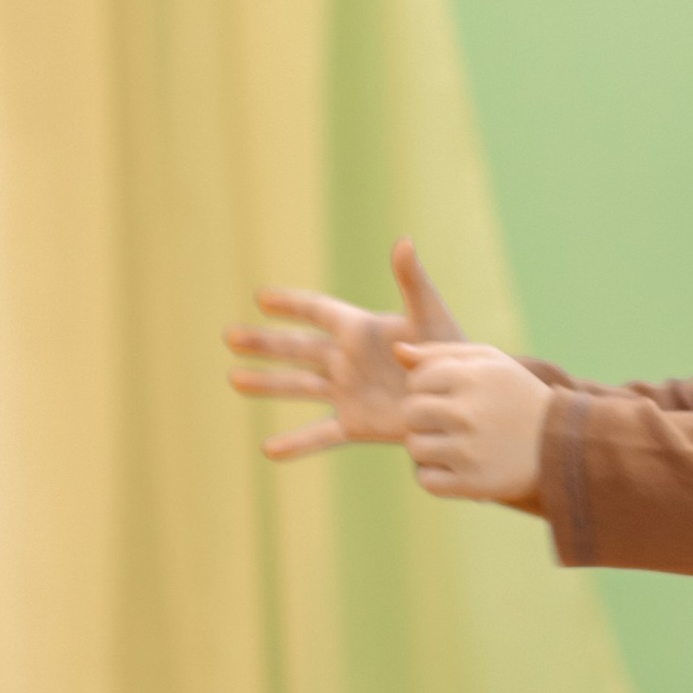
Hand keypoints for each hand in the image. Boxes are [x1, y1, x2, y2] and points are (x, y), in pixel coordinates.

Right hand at [225, 239, 462, 458]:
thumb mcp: (431, 316)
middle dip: (264, 343)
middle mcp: (348, 360)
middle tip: (229, 335)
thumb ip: (413, 282)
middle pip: (297, 348)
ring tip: (234, 378)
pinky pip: (320, 434)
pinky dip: (296, 443)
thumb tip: (404, 242)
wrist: (463, 403)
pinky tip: (269, 450)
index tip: (261, 297)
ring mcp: (348, 392)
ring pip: (299, 386)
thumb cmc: (453, 353)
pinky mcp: (356, 424)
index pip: (318, 312)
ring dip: (268, 383)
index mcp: (361, 330)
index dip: (291, 304)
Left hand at [395, 341, 550, 505]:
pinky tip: (458, 466)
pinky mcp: (472, 483)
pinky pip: (426, 480)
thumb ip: (440, 353)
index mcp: (471, 377)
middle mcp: (467, 413)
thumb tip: (396, 351)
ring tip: (457, 444)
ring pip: (415, 447)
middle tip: (451, 422)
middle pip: (410, 413)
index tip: (452, 397)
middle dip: (425, 417)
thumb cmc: (517, 395)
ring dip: (429, 447)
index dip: (429, 389)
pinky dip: (436, 476)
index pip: (416, 381)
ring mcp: (469, 451)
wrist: (561, 443)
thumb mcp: (489, 362)